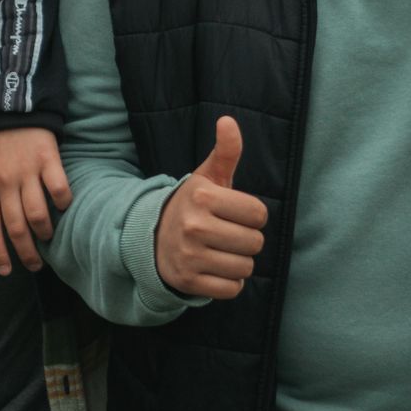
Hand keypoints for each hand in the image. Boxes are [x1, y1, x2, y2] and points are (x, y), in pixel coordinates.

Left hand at [0, 128, 71, 274]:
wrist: (6, 107)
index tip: (6, 271)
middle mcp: (4, 181)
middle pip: (16, 227)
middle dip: (26, 252)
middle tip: (35, 266)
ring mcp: (26, 170)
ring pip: (38, 213)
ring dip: (44, 232)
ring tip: (47, 238)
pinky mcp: (47, 157)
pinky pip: (58, 187)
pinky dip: (63, 202)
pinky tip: (63, 207)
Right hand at [155, 117, 267, 299]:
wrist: (151, 237)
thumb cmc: (192, 205)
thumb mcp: (207, 177)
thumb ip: (225, 151)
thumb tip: (228, 120)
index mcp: (202, 197)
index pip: (259, 214)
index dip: (252, 215)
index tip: (234, 213)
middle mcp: (194, 226)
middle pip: (255, 242)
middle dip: (246, 239)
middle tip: (226, 233)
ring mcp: (189, 256)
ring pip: (246, 267)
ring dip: (239, 261)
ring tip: (221, 250)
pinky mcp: (188, 281)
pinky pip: (232, 290)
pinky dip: (230, 282)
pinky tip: (215, 269)